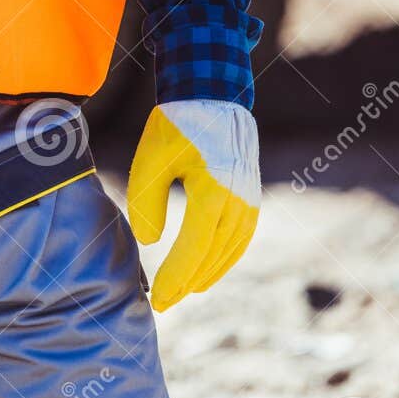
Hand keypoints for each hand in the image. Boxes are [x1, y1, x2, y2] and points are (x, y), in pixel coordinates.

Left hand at [126, 101, 259, 311]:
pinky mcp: (251, 194)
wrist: (214, 93)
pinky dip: (224, 258)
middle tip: (163, 304)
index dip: (175, 279)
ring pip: (230, 250)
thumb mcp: (152, 158)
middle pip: (212, 256)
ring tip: (184, 291)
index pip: (193, 249)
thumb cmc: (179, 123)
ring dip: (207, 274)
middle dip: (186, 283)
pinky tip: (208, 267)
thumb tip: (149, 243)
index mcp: (213, 191)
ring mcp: (249, 199)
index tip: (157, 300)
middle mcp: (237, 201)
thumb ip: (147, 202)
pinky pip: (240, 237)